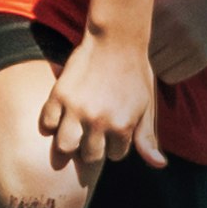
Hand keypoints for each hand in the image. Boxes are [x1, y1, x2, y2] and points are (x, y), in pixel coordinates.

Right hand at [47, 30, 160, 168]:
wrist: (117, 41)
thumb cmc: (135, 75)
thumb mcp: (146, 108)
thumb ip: (148, 139)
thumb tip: (159, 166)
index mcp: (122, 126)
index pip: (115, 155)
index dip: (116, 143)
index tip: (115, 127)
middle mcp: (98, 121)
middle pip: (89, 156)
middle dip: (93, 147)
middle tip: (95, 131)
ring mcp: (76, 109)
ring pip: (64, 147)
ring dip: (71, 143)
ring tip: (76, 130)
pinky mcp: (59, 95)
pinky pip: (47, 124)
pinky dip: (52, 124)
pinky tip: (62, 116)